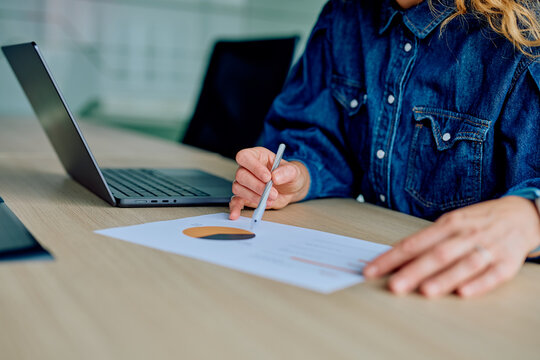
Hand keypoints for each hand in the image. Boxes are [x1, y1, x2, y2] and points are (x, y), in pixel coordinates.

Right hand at [229, 147, 309, 219]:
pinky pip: (235, 201)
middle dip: (257, 186)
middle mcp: (247, 168)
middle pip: (241, 174)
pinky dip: (235, 208)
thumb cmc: (290, 176)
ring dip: (253, 196)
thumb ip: (287, 171)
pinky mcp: (245, 196)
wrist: (291, 189)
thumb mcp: (294, 171)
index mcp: (257, 156)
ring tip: (269, 201)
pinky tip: (236, 214)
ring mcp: (245, 183)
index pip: (245, 157)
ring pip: (238, 188)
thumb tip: (275, 177)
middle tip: (272, 193)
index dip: (254, 167)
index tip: (267, 178)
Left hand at [363, 196, 539, 297]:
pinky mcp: (507, 262)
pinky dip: (479, 283)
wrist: (521, 214)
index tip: (371, 270)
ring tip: (425, 291)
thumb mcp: (451, 223)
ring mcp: (487, 248)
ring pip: (463, 264)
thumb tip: (396, 258)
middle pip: (436, 254)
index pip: (413, 243)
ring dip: (444, 278)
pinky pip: (493, 274)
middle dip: (413, 271)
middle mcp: (465, 235)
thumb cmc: (478, 221)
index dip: (391, 258)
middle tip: (394, 285)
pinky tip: (464, 292)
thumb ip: (427, 241)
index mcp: (448, 224)